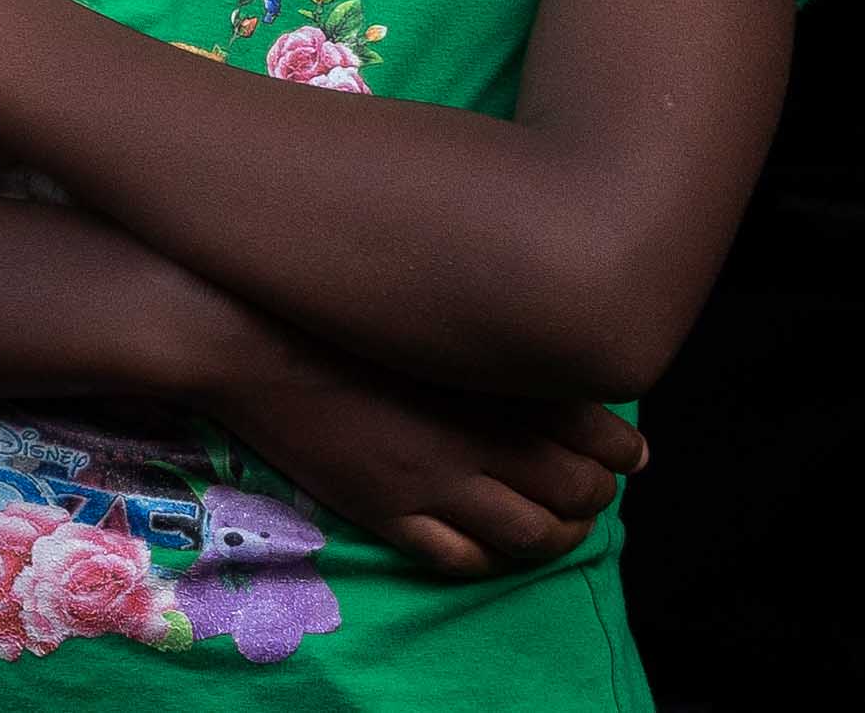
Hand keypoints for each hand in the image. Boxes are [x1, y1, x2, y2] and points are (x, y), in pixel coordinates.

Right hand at [205, 346, 643, 579]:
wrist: (240, 334)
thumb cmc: (331, 305)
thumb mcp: (427, 313)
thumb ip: (491, 336)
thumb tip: (549, 352)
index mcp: (495, 381)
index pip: (602, 436)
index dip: (621, 450)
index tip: (624, 452)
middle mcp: (479, 438)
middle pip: (577, 492)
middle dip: (596, 497)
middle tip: (590, 489)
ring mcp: (434, 482)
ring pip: (530, 535)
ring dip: (556, 536)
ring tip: (554, 525)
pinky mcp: (388, 511)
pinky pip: (461, 558)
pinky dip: (489, 558)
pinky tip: (486, 543)